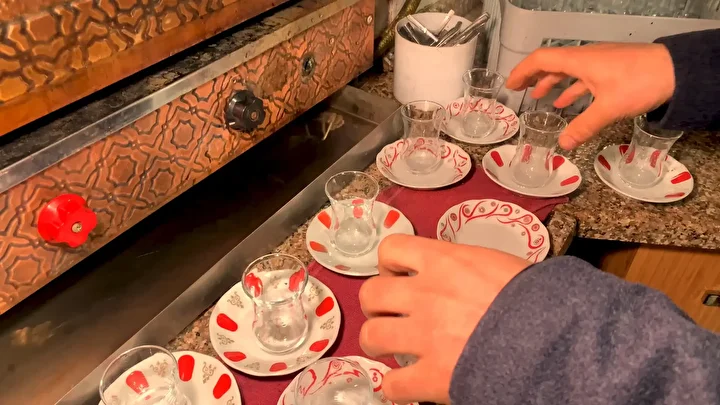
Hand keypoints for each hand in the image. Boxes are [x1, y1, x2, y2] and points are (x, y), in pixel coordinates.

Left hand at [358, 235, 530, 403]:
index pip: (391, 249)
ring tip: (391, 346)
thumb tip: (464, 275)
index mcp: (443, 262)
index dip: (389, 264)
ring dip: (378, 342)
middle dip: (376, 305)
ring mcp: (424, 335)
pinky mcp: (432, 376)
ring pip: (372, 335)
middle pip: (371, 294)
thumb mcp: (500, 265)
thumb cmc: (538, 297)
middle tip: (390, 313)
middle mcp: (425, 295)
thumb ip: (468, 268)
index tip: (398, 275)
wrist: (556, 336)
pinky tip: (406, 384)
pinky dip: (395, 387)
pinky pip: (392, 384)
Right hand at [506, 43, 675, 149]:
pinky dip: (572, 88)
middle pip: (551, 63)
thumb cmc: (640, 82)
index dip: (522, 71)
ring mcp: (599, 62)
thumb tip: (564, 144)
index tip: (510, 85)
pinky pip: (583, 76)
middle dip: (533, 77)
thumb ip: (584, 126)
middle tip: (519, 90)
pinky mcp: (611, 69)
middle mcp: (586, 58)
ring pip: (568, 70)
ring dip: (552, 83)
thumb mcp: (609, 108)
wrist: (676, 71)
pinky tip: (569, 103)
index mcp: (579, 61)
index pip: (541, 60)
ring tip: (541, 98)